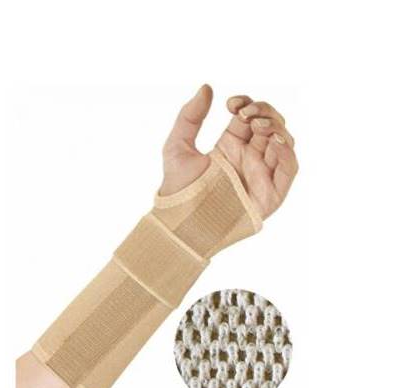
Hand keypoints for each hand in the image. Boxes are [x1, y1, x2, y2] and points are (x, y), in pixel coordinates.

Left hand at [161, 85, 297, 218]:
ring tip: (257, 124)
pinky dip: (287, 152)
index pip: (250, 117)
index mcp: (231, 146)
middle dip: (263, 111)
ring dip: (276, 127)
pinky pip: (289, 169)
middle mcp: (249, 158)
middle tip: (244, 113)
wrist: (181, 221)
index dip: (247, 103)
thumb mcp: (177, 146)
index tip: (231, 104)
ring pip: (283, 143)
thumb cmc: (177, 189)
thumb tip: (206, 87)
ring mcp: (261, 175)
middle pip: (271, 126)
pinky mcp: (270, 194)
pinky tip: (275, 140)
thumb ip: (190, 117)